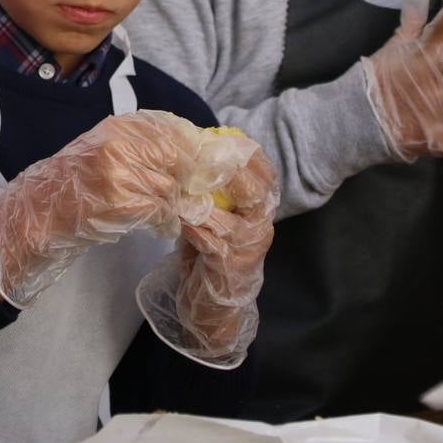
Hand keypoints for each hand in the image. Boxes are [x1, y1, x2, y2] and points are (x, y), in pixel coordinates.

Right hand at [0, 111, 195, 307]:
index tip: (201, 167)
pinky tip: (158, 227)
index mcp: (119, 127)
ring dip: (175, 206)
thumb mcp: (106, 151)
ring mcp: (120, 172)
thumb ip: (144, 147)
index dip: (193, 151)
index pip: (175, 130)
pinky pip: (161, 211)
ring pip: (172, 189)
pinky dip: (165, 223)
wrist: (37, 214)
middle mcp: (120, 143)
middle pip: (179, 161)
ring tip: (166, 215)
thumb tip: (194, 154)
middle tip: (185, 197)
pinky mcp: (121, 201)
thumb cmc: (73, 185)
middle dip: (187, 183)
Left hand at [140, 144, 277, 366]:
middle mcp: (261, 225)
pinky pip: (214, 243)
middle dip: (229, 172)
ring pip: (232, 219)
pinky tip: (179, 220)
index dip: (244, 153)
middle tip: (202, 157)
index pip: (264, 172)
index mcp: (259, 207)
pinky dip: (195, 229)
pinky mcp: (231, 268)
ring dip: (203, 203)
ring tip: (180, 188)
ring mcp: (249, 249)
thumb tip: (189, 149)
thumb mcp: (211, 214)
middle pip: (257, 191)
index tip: (219, 137)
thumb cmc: (209, 252)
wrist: (213, 305)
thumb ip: (207, 188)